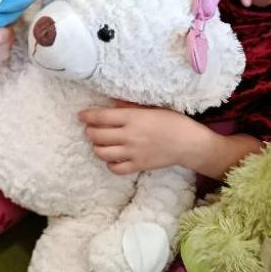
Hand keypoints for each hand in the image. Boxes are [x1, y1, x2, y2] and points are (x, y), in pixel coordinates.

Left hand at [78, 100, 203, 174]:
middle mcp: (130, 135)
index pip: (102, 117)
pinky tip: (112, 157)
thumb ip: (130, 106)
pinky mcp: (138, 166)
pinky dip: (109, 163)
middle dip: (90, 131)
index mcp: (133, 118)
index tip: (81, 115)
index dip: (88, 116)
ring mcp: (133, 152)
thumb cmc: (172, 121)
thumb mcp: (151, 107)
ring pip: (102, 153)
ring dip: (96, 147)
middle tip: (90, 129)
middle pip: (98, 135)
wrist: (189, 143)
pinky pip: (115, 168)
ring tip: (99, 143)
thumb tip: (112, 103)